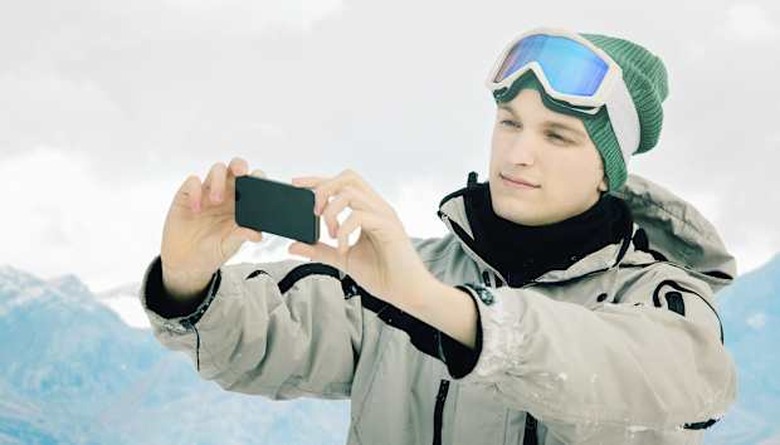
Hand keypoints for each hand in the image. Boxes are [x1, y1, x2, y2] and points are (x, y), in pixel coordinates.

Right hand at [160, 156, 264, 298]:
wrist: (186, 262)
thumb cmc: (211, 251)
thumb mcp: (229, 246)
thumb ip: (241, 236)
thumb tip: (257, 234)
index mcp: (240, 205)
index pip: (252, 184)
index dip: (257, 178)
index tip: (260, 182)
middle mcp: (226, 195)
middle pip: (234, 170)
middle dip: (239, 166)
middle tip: (241, 173)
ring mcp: (206, 193)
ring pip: (216, 171)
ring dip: (219, 181)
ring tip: (216, 200)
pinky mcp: (187, 196)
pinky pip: (192, 182)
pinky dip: (196, 192)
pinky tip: (196, 209)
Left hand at [288, 169, 435, 310]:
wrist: (408, 293)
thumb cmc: (383, 275)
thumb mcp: (343, 259)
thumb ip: (320, 250)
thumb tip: (293, 245)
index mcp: (369, 211)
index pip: (342, 184)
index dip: (318, 180)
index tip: (296, 184)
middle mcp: (378, 208)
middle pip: (348, 177)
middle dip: (324, 188)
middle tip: (314, 212)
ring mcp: (385, 216)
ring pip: (350, 193)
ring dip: (332, 211)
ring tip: (330, 234)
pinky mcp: (389, 227)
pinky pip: (359, 216)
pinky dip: (344, 231)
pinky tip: (342, 248)